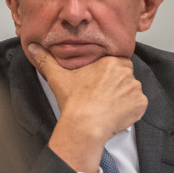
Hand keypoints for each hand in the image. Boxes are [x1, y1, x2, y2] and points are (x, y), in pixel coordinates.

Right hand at [29, 43, 146, 172]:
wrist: (84, 125)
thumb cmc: (73, 101)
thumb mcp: (57, 77)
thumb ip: (46, 59)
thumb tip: (33, 47)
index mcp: (110, 62)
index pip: (115, 62)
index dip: (106, 73)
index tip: (98, 83)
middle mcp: (126, 73)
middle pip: (124, 75)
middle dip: (116, 84)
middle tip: (101, 95)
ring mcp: (135, 89)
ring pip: (131, 89)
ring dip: (123, 96)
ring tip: (107, 105)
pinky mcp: (140, 105)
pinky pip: (138, 104)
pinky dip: (130, 109)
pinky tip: (115, 113)